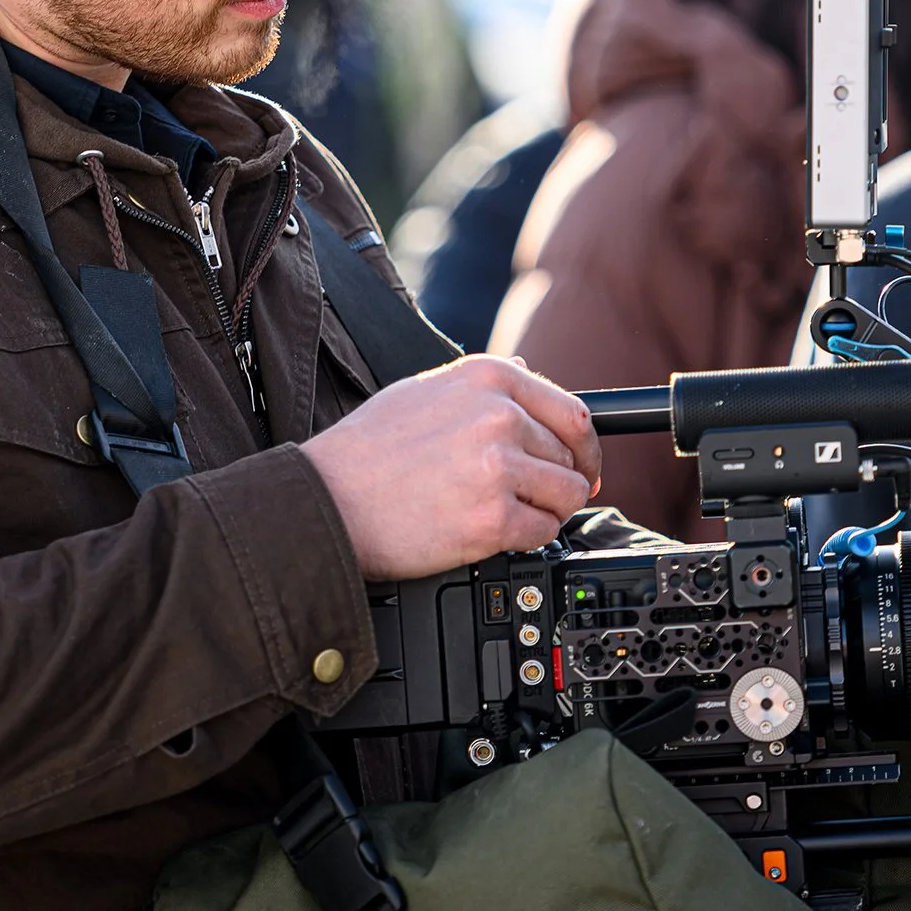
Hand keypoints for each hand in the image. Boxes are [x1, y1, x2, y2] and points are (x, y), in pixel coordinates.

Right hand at [302, 353, 602, 579]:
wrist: (327, 499)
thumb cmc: (365, 450)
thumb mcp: (422, 389)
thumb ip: (481, 384)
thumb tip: (527, 371)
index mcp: (487, 377)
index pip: (572, 412)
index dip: (584, 448)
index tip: (581, 467)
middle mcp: (498, 416)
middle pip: (570, 458)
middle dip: (558, 483)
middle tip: (535, 500)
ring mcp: (497, 466)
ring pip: (566, 495)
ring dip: (548, 512)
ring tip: (514, 516)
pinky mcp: (492, 517)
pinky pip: (543, 532)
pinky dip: (528, 539)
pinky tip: (496, 534)